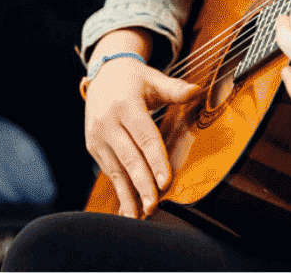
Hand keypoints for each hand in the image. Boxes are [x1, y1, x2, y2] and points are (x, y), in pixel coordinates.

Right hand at [84, 31, 199, 219]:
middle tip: (153, 205)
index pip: (144, 136)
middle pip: (129, 157)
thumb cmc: (133, 79)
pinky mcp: (93, 146)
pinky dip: (119, 190)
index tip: (165, 181)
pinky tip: (128, 208)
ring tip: (140, 215)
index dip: (155, 160)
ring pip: (116, 169)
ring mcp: (98, 136)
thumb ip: (174, 88)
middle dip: (142, 184)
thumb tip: (197, 90)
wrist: (102, 75)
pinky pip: (109, 171)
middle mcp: (107, 122)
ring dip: (128, 194)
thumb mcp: (153, 78)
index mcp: (125, 105)